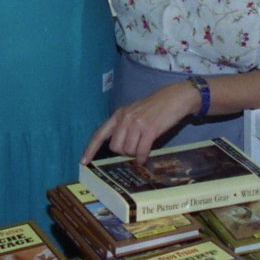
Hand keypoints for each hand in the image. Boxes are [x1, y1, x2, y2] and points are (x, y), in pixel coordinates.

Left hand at [81, 81, 198, 163]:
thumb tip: (118, 148)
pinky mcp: (150, 129)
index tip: (84, 162)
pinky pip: (141, 151)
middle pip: (115, 148)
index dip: (90, 149)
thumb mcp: (135, 113)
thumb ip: (124, 126)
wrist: (176, 97)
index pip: (100, 134)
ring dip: (135, 154)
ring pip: (128, 151)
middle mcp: (125, 118)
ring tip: (143, 148)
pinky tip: (145, 157)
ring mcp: (137, 123)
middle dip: (124, 153)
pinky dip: (143, 157)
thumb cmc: (156, 107)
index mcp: (119, 114)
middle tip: (134, 149)